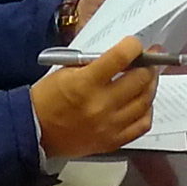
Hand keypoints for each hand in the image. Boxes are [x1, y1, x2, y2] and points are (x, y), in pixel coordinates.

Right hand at [27, 37, 159, 157]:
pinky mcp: (112, 141)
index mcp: (85, 83)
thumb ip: (94, 64)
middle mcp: (101, 105)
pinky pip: (141, 125)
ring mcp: (109, 125)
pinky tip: (142, 103)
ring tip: (148, 78)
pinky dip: (146, 111)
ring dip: (150, 86)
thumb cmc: (48, 98)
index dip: (133, 46)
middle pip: (140, 80)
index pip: (120, 58)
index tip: (135, 45)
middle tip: (150, 59)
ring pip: (145, 102)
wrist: (35, 131)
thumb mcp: (66, 71)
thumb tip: (122, 57)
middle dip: (149, 65)